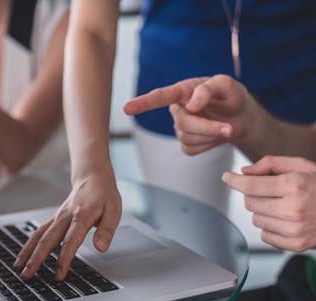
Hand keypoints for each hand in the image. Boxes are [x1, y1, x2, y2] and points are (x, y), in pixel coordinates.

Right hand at [14, 171, 121, 279]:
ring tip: (18, 268)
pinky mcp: (55, 218)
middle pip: (48, 239)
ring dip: (28, 252)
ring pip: (39, 235)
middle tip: (27, 276)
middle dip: (36, 259)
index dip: (64, 258)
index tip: (59, 274)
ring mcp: (58, 217)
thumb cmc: (104, 195)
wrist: (93, 177)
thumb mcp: (114, 211)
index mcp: (82, 216)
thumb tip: (101, 248)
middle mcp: (66, 216)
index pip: (70, 240)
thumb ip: (106, 230)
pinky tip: (23, 255)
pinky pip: (39, 231)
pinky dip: (29, 244)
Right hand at [123, 74, 256, 155]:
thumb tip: (191, 104)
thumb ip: (208, 89)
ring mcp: (181, 128)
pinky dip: (208, 145)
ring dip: (210, 136)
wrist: (241, 117)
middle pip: (182, 123)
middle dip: (207, 128)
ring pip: (187, 138)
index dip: (142, 103)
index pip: (159, 97)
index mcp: (183, 91)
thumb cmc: (232, 97)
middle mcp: (178, 109)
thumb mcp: (227, 85)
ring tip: (225, 127)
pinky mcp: (187, 143)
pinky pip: (192, 149)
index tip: (126, 108)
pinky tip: (214, 136)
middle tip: (229, 128)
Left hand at [222, 156, 315, 251]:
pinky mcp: (295, 245)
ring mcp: (294, 229)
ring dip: (262, 211)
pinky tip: (285, 219)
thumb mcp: (301, 166)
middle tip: (270, 191)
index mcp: (294, 186)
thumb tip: (245, 172)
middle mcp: (293, 209)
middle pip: (250, 202)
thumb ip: (270, 164)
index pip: (251, 186)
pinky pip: (264, 235)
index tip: (227, 177)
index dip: (234, 181)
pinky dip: (270, 226)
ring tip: (282, 205)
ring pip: (255, 219)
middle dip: (254, 194)